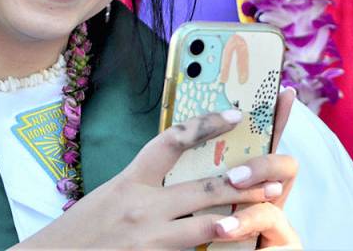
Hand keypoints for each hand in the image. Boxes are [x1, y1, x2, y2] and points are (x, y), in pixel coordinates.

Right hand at [16, 109, 299, 248]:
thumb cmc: (81, 230)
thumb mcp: (111, 196)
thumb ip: (145, 185)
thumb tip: (181, 171)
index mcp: (130, 181)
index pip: (173, 140)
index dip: (207, 124)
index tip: (236, 114)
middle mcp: (142, 206)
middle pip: (204, 186)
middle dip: (242, 179)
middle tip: (272, 173)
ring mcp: (149, 239)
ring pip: (207, 224)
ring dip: (240, 216)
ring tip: (265, 208)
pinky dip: (212, 247)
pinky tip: (235, 244)